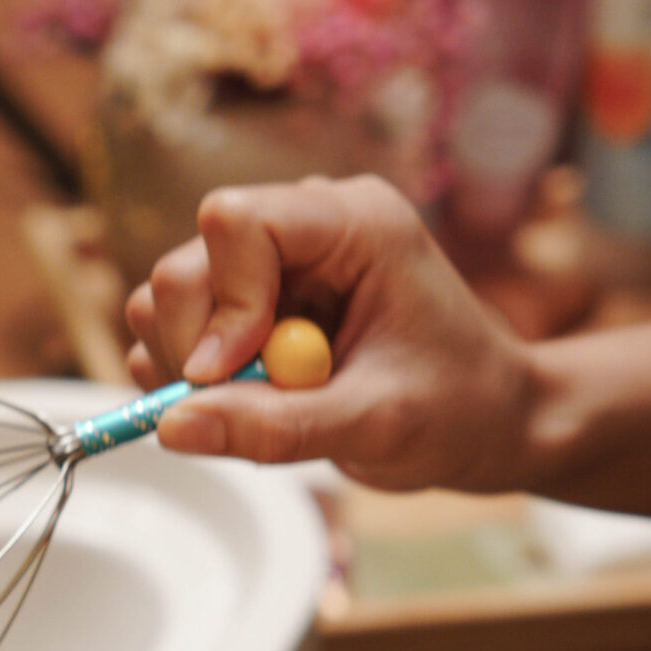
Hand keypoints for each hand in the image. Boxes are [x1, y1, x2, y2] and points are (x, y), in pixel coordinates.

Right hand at [127, 175, 543, 492]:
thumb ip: (275, 428)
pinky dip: (192, 384)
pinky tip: (252, 406)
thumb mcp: (375, 425)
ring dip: (194, 371)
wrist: (484, 422)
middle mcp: (301, 229)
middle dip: (200, 348)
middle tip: (256, 406)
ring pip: (166, 301)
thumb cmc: (458, 409)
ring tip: (267, 408)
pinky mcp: (246, 307)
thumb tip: (170, 428)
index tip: (242, 372)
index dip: (224, 302)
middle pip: (186, 267)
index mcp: (351, 223)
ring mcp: (268, 268)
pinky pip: (174, 335)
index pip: (234, 221)